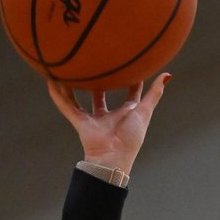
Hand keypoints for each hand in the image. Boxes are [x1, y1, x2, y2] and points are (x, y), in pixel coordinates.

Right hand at [47, 74, 170, 173]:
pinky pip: (67, 106)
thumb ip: (155, 93)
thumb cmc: (131, 138)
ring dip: (75, 85)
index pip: (130, 92)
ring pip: (81, 99)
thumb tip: (167, 74)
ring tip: (69, 68)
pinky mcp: (80, 122)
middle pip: (101, 95)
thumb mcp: (144, 111)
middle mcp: (109, 115)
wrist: (113, 157)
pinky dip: (58, 94)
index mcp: (126, 113)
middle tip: (97, 62)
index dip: (131, 79)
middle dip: (99, 81)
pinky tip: (51, 80)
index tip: (131, 63)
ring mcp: (93, 119)